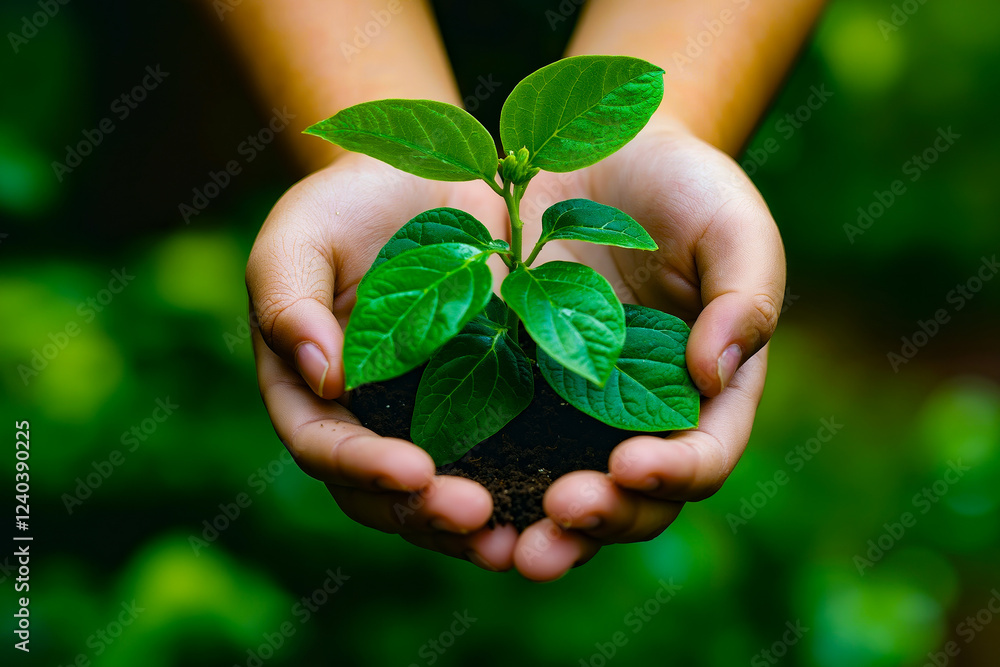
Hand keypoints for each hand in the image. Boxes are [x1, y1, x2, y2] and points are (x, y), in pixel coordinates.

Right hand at [247, 153, 518, 570]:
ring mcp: (435, 423)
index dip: (363, 466)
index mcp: (313, 390)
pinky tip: (564, 507)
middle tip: (477, 516)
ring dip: (478, 529)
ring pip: (446, 499)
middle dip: (428, 513)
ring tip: (519, 539)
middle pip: (387, 495)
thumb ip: (287, 296)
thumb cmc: (358, 199)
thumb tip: (321, 377)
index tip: (413, 470)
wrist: (442, 176)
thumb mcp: (304, 229)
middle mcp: (372, 422)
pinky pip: (510, 468)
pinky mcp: (496, 413)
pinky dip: (528, 496)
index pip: (325, 446)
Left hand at [509, 118, 784, 580]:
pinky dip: (483, 480)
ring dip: (537, 527)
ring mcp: (573, 413)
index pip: (703, 456)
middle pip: (632, 500)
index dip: (676, 472)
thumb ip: (745, 297)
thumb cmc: (680, 186)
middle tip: (559, 517)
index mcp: (705, 395)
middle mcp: (640, 419)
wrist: (598, 150)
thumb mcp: (731, 225)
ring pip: (563, 493)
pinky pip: (500, 450)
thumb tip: (714, 377)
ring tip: (504, 542)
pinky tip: (445, 489)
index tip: (633, 463)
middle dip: (601, 519)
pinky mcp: (513, 392)